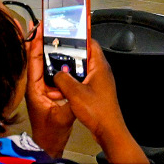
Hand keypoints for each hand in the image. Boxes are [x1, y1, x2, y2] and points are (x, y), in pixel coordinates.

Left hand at [24, 25, 74, 157]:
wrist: (48, 144)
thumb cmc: (51, 132)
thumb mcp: (63, 115)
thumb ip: (70, 98)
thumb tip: (76, 82)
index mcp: (34, 88)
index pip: (32, 59)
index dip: (35, 42)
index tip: (38, 27)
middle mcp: (35, 85)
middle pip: (36, 56)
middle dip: (40, 39)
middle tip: (46, 24)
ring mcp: (41, 87)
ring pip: (43, 62)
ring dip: (47, 47)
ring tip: (53, 32)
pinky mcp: (47, 89)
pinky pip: (49, 69)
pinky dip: (54, 58)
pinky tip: (62, 51)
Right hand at [52, 37, 148, 163]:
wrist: (108, 129)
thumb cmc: (97, 110)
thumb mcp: (75, 93)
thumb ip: (63, 80)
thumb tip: (56, 73)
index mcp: (100, 66)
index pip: (91, 43)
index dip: (79, 37)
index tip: (66, 35)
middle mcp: (101, 71)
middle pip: (85, 56)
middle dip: (70, 56)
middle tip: (55, 54)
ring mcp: (99, 81)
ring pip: (82, 70)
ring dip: (70, 71)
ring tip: (56, 71)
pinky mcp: (96, 91)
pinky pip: (82, 81)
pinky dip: (72, 82)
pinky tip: (62, 87)